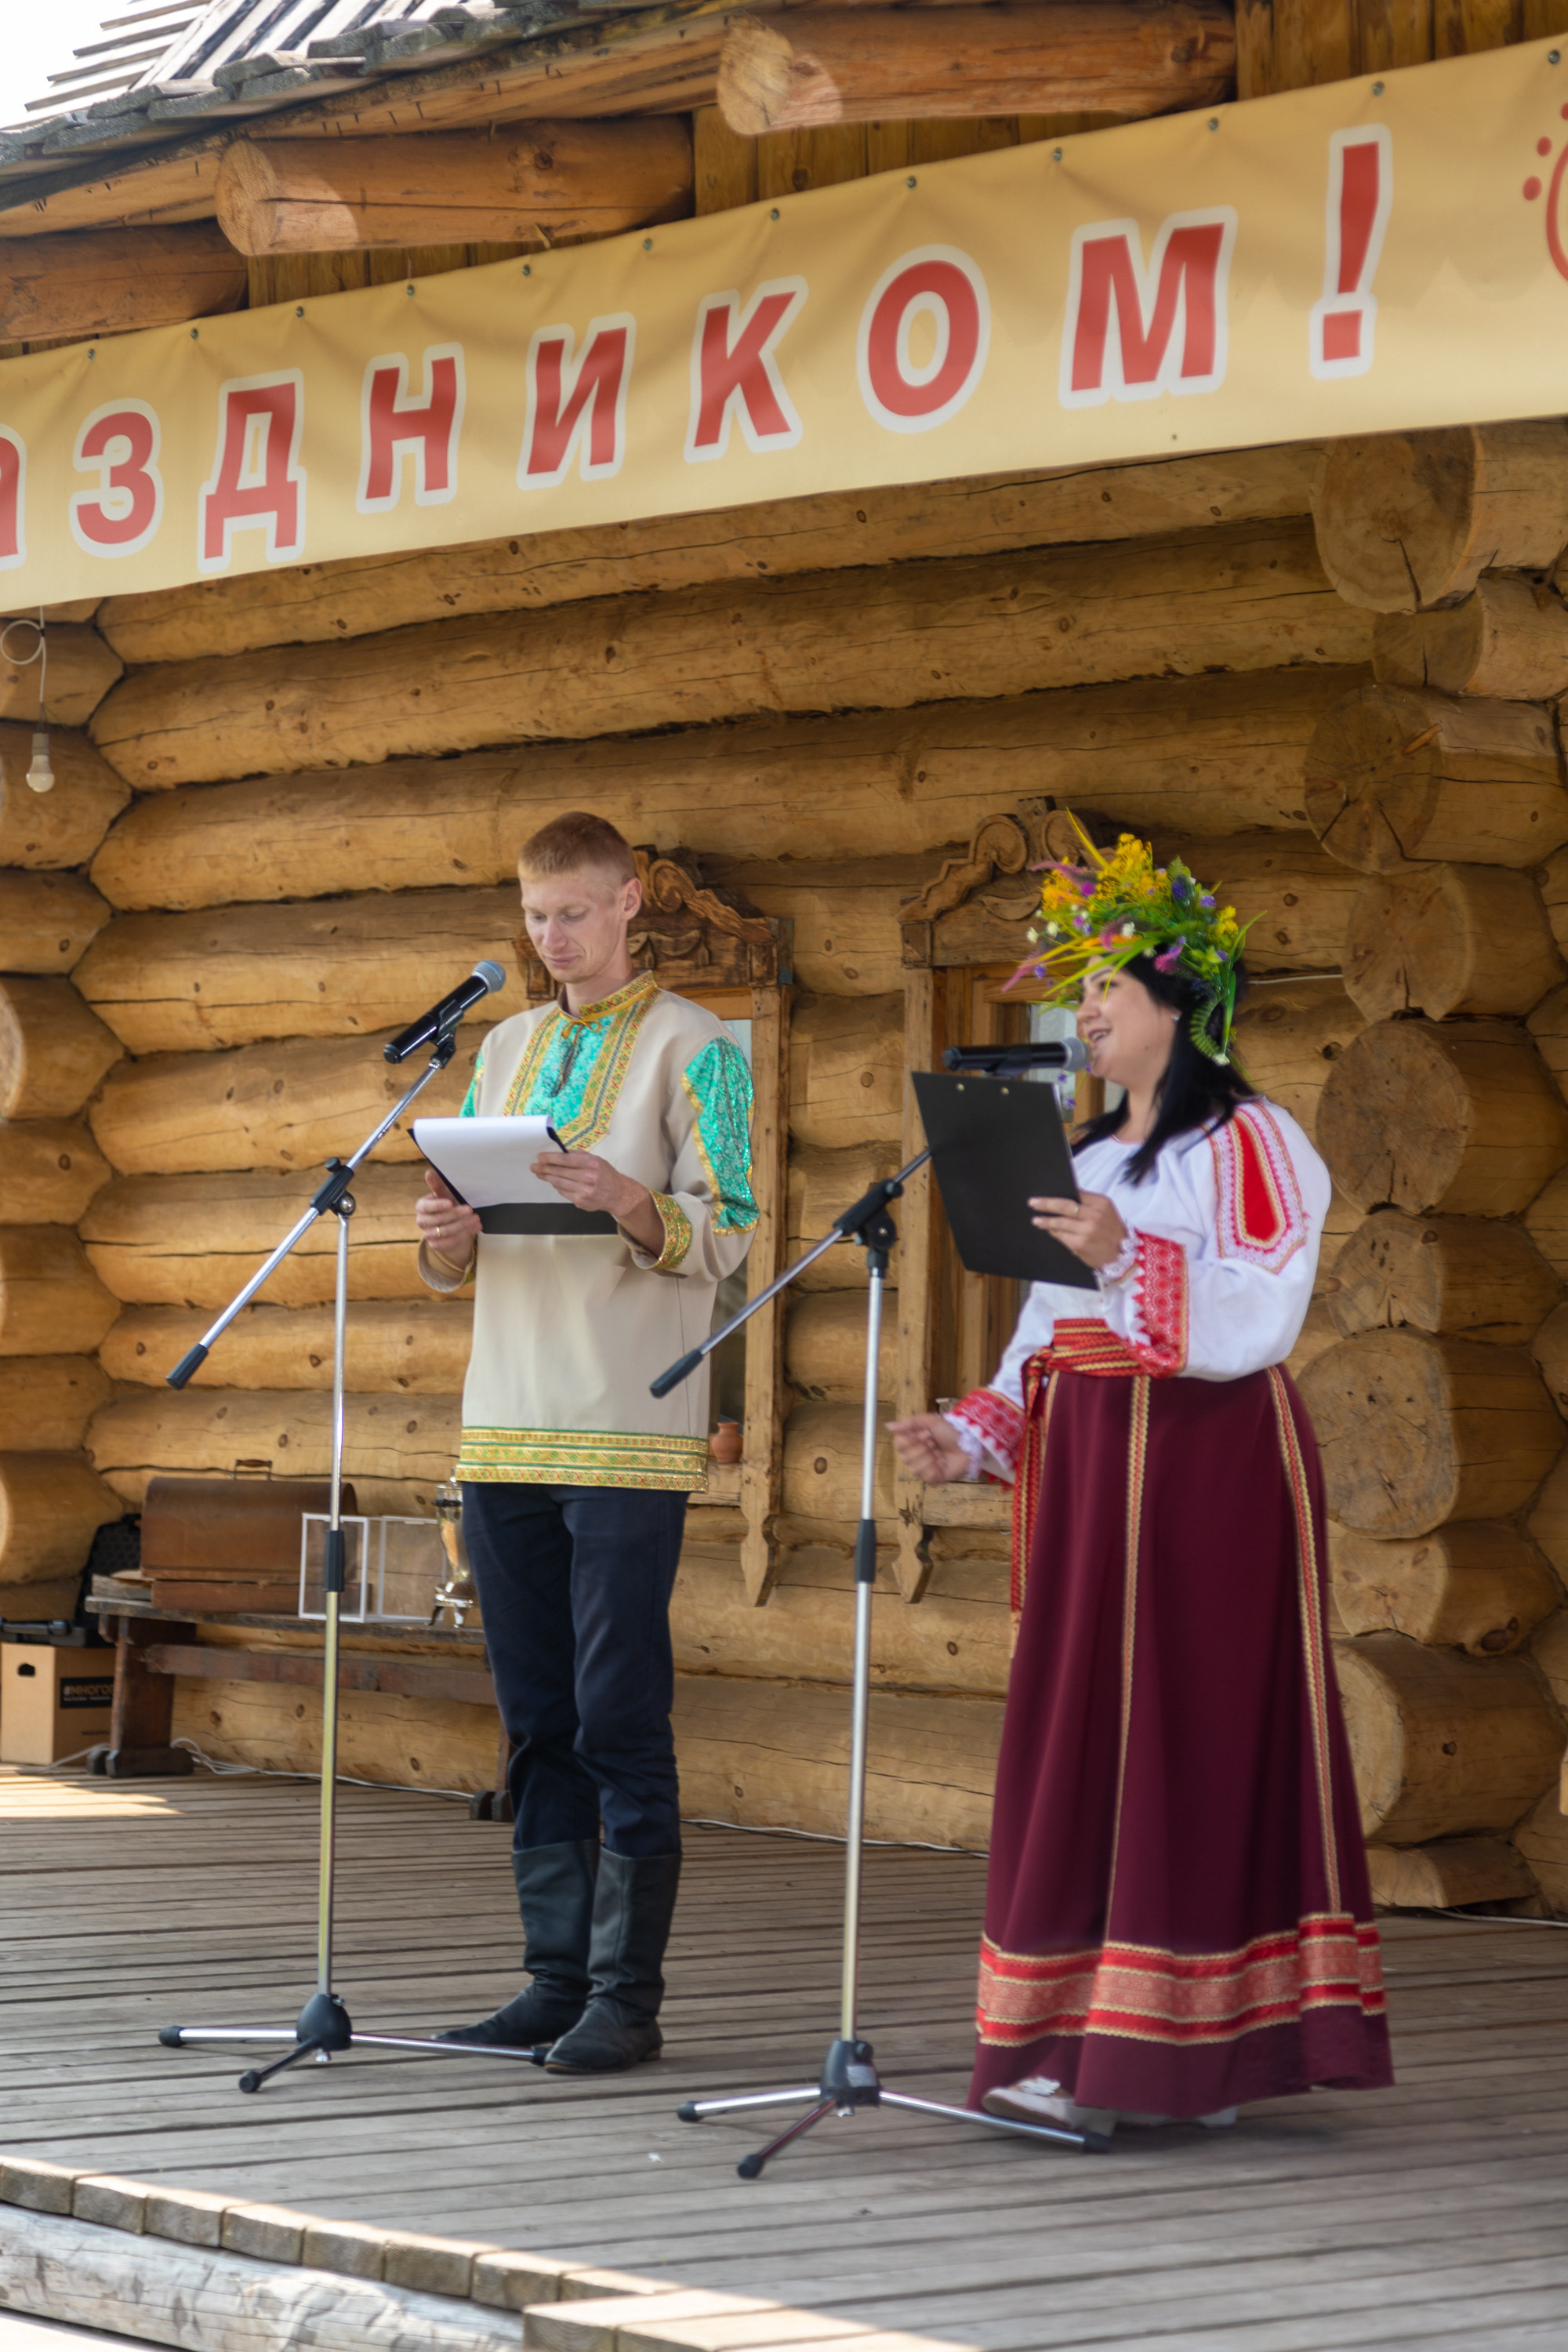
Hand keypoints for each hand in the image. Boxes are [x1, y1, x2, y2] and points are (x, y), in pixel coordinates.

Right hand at [416, 1168, 479, 1265]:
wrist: (452, 1223)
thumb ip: (437, 1184)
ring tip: (476, 1219)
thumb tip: (428, 1172)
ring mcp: (427, 1235)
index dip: (437, 1206)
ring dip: (463, 1225)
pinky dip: (465, 1234)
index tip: (450, 1203)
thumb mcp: (444, 1194)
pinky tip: (475, 1227)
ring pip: (445, 1232)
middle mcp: (421, 1221)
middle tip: (470, 1210)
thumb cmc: (448, 1204)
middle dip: (455, 1215)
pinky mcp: (436, 1245)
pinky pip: (450, 1242)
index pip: (425, 1207)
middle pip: (438, 1220)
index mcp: (421, 1207)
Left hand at [531, 1149, 663, 1257]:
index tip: (540, 1157)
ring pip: (559, 1183)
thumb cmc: (605, 1174)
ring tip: (539, 1173)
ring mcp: (584, 1191)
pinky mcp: (580, 1201)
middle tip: (534, 1166)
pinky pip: (563, 1192)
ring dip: (547, 1178)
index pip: (566, 1160)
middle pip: (560, 1172)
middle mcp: (588, 1177)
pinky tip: (553, 1182)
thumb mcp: (596, 1159)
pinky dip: (557, 1186)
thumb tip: (559, 1152)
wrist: (617, 1194)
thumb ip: (578, 1155)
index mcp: (592, 1164)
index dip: (551, 1158)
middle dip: (544, 1168)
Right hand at [887, 1412, 971, 1485]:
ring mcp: (924, 1468)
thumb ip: (909, 1423)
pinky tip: (941, 1462)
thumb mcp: (930, 1421)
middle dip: (922, 1448)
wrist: (968, 1443)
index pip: (898, 1445)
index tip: (923, 1434)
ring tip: (939, 1452)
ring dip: (929, 1458)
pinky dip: (935, 1468)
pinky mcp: (934, 1478)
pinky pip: (926, 1476)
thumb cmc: (950, 1431)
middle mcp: (915, 1456)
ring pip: (914, 1468)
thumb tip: (888, 1425)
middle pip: (905, 1458)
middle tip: (934, 1443)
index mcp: (912, 1442)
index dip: (910, 1440)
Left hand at [1029, 1189, 1127, 1270]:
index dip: (1058, 1192)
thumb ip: (1088, 1203)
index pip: (1075, 1193)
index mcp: (1101, 1203)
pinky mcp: (1081, 1244)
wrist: (1121, 1255)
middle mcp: (1095, 1215)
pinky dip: (1053, 1233)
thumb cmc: (1110, 1231)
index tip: (1045, 1191)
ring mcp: (1087, 1231)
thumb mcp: (1105, 1211)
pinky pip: (1061, 1236)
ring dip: (1045, 1221)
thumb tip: (1063, 1195)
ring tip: (1036, 1220)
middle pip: (1064, 1206)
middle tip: (1033, 1203)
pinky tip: (1048, 1231)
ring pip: (1060, 1222)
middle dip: (1046, 1204)